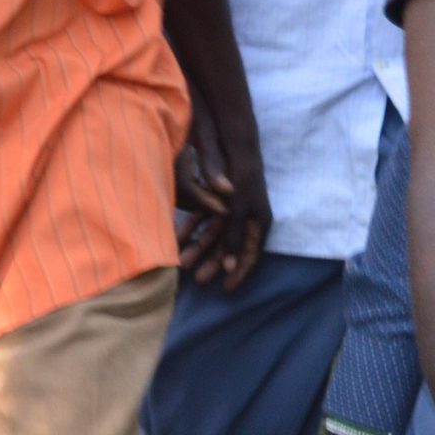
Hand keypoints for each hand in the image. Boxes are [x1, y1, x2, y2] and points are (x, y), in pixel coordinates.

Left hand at [175, 114, 268, 290]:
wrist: (233, 144)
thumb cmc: (241, 176)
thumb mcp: (238, 208)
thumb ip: (233, 235)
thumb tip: (228, 266)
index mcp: (258, 223)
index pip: (250, 256)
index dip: (239, 273)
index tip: (227, 290)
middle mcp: (246, 218)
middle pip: (229, 247)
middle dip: (213, 264)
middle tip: (198, 280)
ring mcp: (231, 208)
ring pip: (213, 234)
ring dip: (198, 247)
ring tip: (182, 263)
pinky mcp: (216, 198)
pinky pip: (202, 218)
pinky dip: (190, 228)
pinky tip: (175, 238)